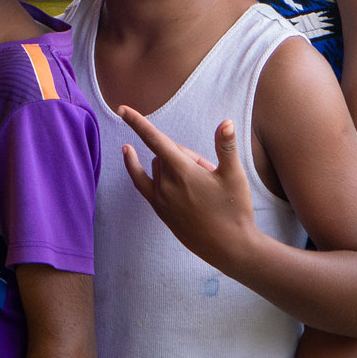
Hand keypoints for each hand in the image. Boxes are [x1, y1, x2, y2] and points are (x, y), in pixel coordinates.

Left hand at [116, 106, 253, 274]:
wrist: (229, 248)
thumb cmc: (234, 210)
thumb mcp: (234, 176)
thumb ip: (226, 147)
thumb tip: (225, 122)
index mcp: (182, 172)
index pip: (155, 140)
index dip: (138, 122)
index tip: (122, 109)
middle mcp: (166, 185)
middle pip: (165, 154)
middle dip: (184, 154)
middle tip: (209, 172)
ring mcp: (160, 199)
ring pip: (157, 168)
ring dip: (172, 165)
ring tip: (200, 182)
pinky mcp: (160, 211)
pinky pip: (142, 182)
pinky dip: (136, 168)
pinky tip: (129, 154)